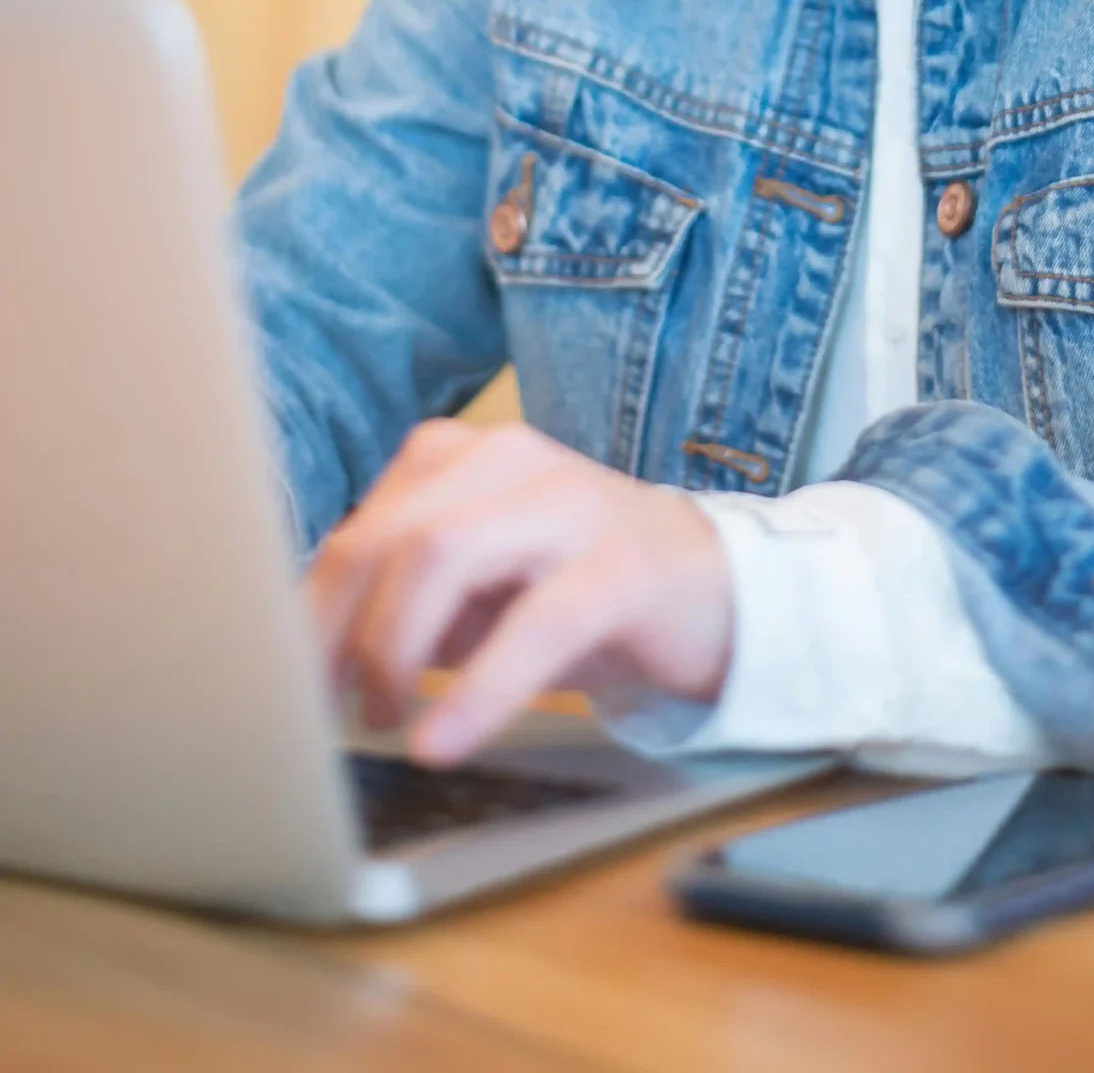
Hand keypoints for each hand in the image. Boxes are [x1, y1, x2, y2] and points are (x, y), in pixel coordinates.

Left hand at [305, 419, 733, 765]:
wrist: (713, 587)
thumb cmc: (571, 591)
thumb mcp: (476, 589)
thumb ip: (400, 601)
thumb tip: (300, 659)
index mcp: (461, 458)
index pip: (360, 527)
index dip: (307, 611)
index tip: (276, 684)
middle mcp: (510, 460)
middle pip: (388, 535)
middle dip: (337, 631)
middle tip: (324, 711)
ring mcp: (571, 504)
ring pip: (446, 554)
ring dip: (394, 650)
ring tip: (385, 720)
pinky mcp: (624, 564)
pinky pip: (538, 622)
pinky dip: (480, 688)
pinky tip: (444, 739)